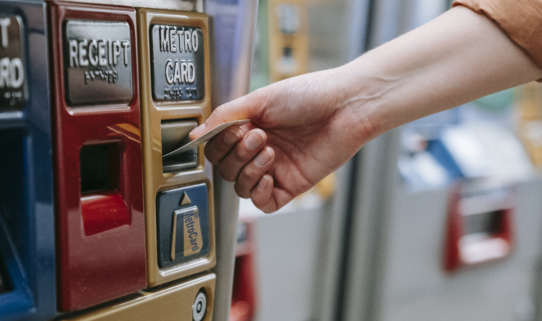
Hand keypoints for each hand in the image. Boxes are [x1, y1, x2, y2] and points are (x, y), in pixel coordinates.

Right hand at [190, 68, 374, 212]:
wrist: (346, 106)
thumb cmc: (311, 95)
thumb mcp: (260, 99)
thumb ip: (224, 117)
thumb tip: (195, 136)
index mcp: (249, 127)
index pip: (216, 148)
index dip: (220, 143)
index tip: (236, 129)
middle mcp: (259, 150)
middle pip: (225, 169)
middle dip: (236, 154)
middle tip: (257, 136)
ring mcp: (275, 169)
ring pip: (240, 186)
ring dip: (248, 170)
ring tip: (269, 150)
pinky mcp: (291, 185)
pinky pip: (263, 203)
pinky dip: (259, 192)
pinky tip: (269, 174)